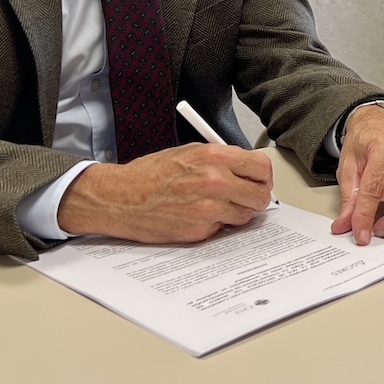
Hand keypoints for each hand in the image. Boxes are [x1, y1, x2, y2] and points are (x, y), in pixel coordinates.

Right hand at [56, 143, 273, 241]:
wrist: (121, 197)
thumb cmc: (150, 174)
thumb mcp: (188, 153)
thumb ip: (220, 160)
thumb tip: (247, 170)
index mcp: (214, 156)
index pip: (262, 167)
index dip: (263, 176)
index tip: (259, 180)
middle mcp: (215, 181)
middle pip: (260, 194)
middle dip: (255, 197)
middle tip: (245, 198)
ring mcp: (209, 208)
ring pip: (245, 215)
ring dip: (235, 212)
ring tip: (214, 205)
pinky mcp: (200, 230)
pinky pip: (223, 228)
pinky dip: (215, 224)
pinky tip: (197, 215)